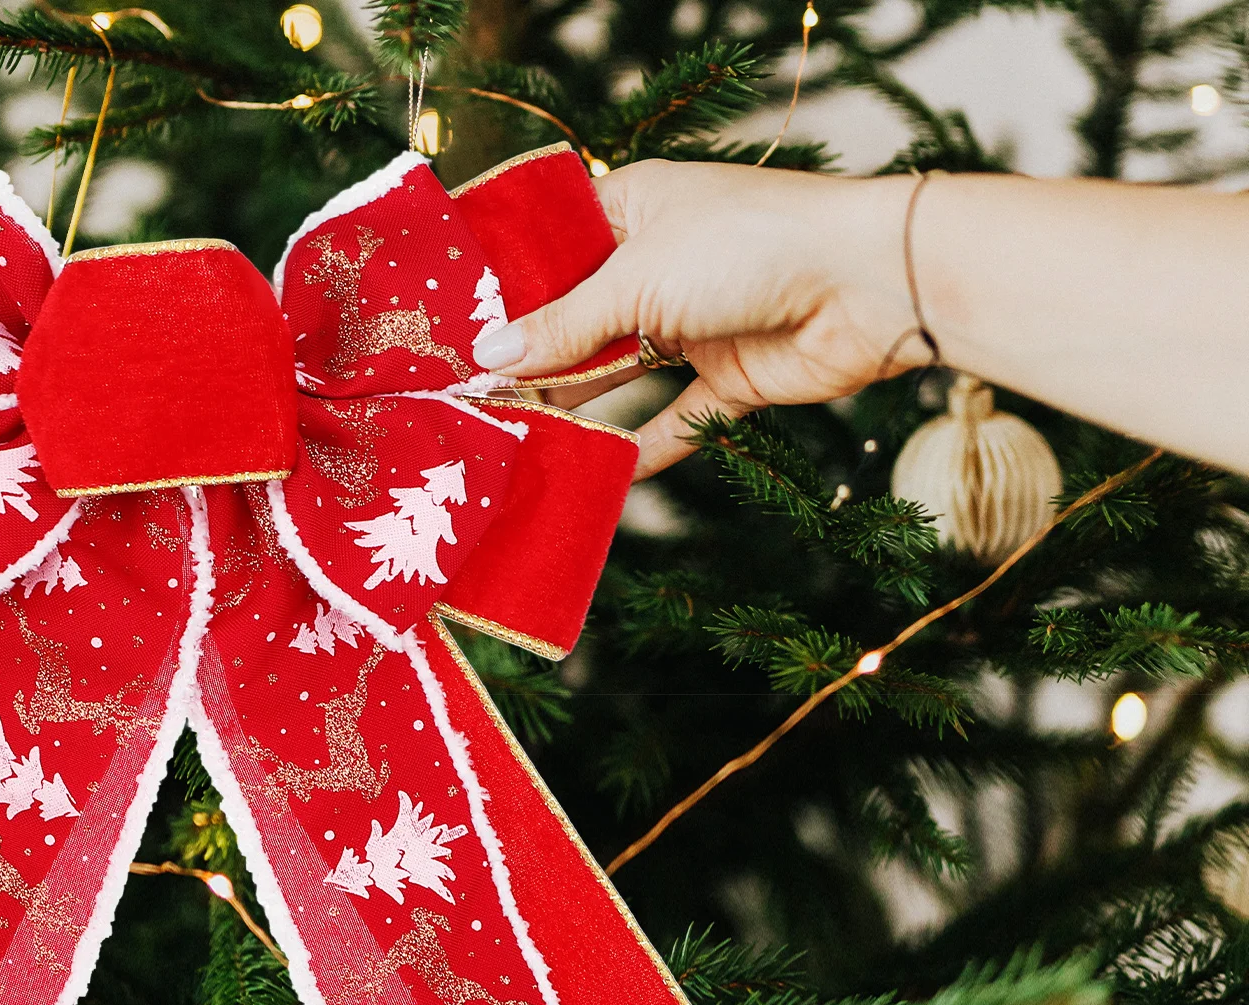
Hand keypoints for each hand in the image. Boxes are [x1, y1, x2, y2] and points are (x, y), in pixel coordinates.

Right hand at [470, 161, 923, 478]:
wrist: (868, 284)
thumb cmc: (750, 245)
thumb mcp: (638, 280)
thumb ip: (565, 326)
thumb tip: (492, 356)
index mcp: (633, 209)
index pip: (552, 249)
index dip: (507, 290)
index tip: (453, 331)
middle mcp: (659, 264)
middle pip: (579, 319)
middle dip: (533, 360)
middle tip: (470, 401)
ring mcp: (694, 323)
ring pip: (621, 373)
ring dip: (577, 409)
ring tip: (516, 442)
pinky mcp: (730, 378)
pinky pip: (675, 420)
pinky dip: (642, 450)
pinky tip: (599, 480)